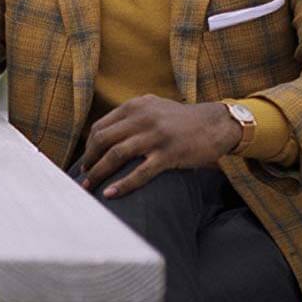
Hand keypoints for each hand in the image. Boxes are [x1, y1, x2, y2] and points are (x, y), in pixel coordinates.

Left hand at [78, 95, 241, 198]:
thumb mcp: (154, 107)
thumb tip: (105, 134)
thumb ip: (131, 115)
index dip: (89, 147)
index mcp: (135, 106)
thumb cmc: (182, 120)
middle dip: (89, 160)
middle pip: (103, 140)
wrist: (217, 124)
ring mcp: (156, 136)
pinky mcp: (169, 154)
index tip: (85, 161)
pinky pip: (140, 172)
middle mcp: (143, 118)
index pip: (100, 127)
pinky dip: (123, 185)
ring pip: (116, 155)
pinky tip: (111, 194)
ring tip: (90, 186)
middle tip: (84, 176)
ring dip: (99, 173)